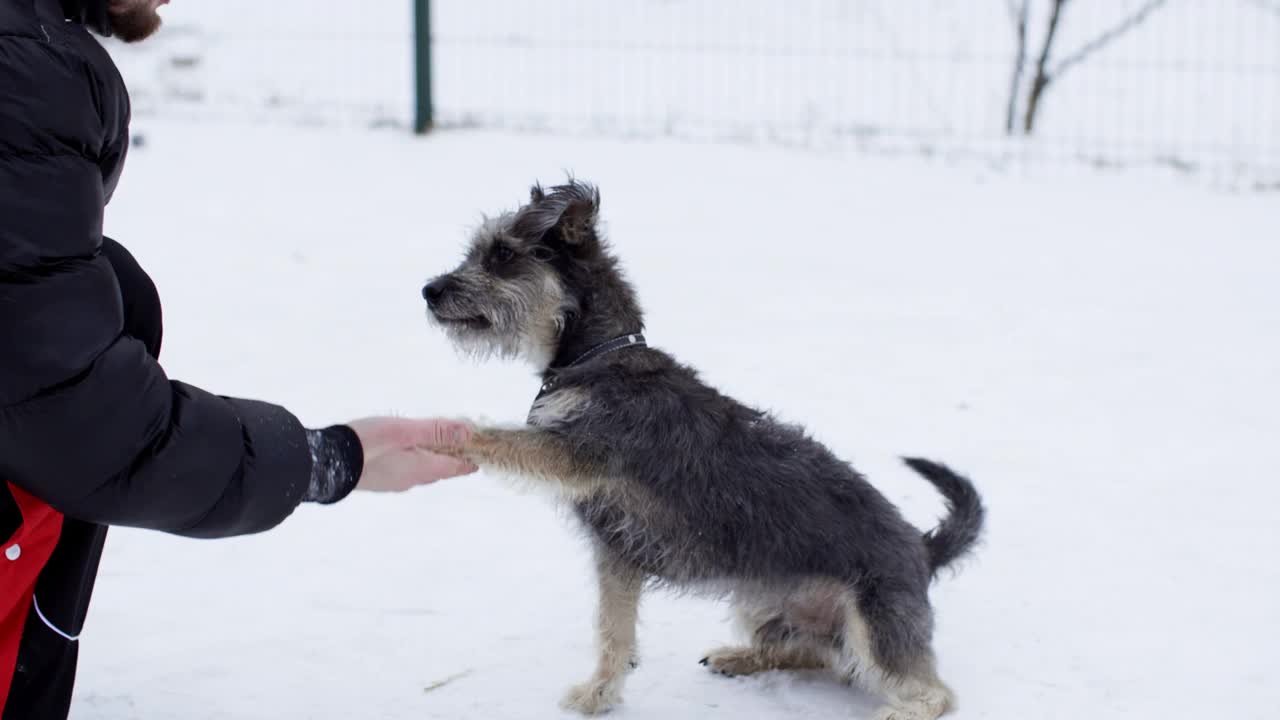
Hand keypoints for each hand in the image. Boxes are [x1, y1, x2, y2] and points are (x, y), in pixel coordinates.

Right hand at [347, 417, 477, 492]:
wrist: (323, 463)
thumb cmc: (365, 443)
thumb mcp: (404, 431)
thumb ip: (436, 431)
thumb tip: (468, 433)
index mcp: (420, 469)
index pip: (453, 468)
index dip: (467, 463)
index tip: (478, 460)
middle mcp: (409, 480)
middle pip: (438, 471)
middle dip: (451, 462)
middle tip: (461, 452)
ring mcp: (391, 483)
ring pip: (420, 473)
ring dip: (431, 462)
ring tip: (437, 451)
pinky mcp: (376, 481)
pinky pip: (403, 473)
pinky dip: (412, 463)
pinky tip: (405, 456)